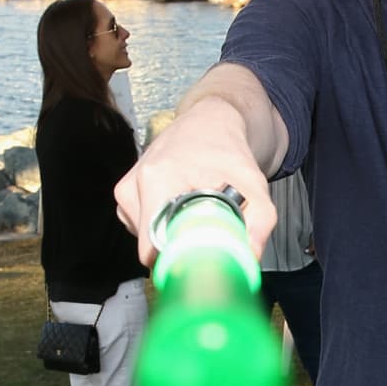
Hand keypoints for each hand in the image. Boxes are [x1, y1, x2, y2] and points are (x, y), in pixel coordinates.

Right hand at [114, 103, 277, 266]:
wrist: (208, 123)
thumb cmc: (227, 151)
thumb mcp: (253, 184)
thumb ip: (260, 221)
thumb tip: (250, 255)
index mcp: (156, 180)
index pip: (151, 247)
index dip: (176, 262)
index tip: (199, 263)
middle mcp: (133, 186)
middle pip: (149, 247)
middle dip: (178, 250)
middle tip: (204, 235)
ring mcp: (126, 191)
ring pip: (146, 241)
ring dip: (170, 237)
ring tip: (192, 215)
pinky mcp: (126, 195)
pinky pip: (143, 230)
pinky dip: (162, 228)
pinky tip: (178, 209)